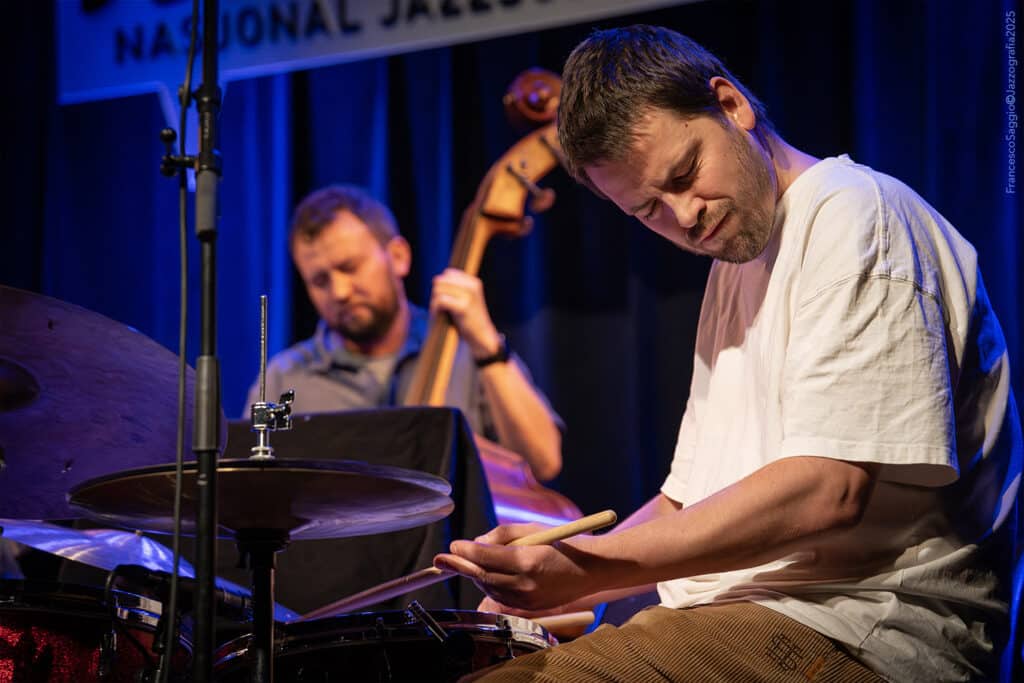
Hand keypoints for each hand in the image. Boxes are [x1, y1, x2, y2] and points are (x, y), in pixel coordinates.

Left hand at [429, 268, 501, 358]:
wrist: (480, 335)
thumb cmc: (469, 317)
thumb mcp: (465, 297)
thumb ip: (453, 286)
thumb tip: (436, 279)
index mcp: (473, 282)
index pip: (448, 273)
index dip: (443, 285)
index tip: (448, 298)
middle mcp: (472, 286)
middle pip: (442, 281)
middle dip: (437, 293)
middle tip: (443, 306)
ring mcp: (469, 296)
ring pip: (439, 289)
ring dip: (435, 300)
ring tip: (442, 310)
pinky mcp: (464, 307)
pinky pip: (441, 300)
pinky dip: (436, 307)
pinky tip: (442, 314)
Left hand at [433, 523, 600, 610]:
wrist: (590, 570)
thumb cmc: (562, 543)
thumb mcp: (533, 529)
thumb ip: (502, 535)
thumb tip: (477, 543)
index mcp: (528, 560)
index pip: (487, 557)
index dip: (466, 551)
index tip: (454, 545)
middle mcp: (526, 583)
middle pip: (483, 576)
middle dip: (461, 566)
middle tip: (442, 558)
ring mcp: (528, 599)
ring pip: (489, 588)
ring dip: (474, 575)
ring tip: (463, 562)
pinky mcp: (529, 608)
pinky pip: (501, 596)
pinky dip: (489, 584)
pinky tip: (484, 574)